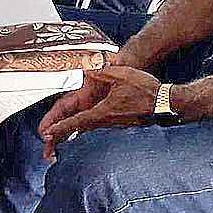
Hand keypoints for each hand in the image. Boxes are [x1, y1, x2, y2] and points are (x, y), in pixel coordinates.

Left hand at [39, 67, 161, 156]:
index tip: (47, 134)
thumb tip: (86, 69)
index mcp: (103, 112)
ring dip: (74, 134)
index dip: (61, 127)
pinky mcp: (122, 125)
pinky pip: (100, 129)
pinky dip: (87, 131)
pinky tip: (86, 130)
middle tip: (47, 144)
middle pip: (80, 130)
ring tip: (59, 140)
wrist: (165, 103)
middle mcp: (107, 122)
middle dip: (62, 136)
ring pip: (89, 130)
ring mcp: (115, 125)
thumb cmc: (144, 90)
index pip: (77, 121)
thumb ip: (101, 72)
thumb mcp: (120, 75)